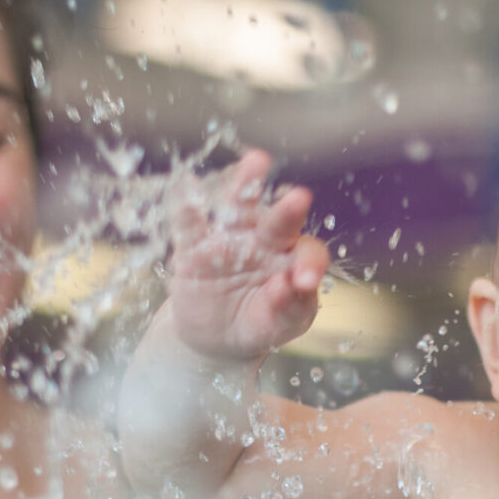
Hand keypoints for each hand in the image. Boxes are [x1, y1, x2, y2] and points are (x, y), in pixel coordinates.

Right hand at [167, 149, 327, 363]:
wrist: (214, 337)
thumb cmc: (257, 323)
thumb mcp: (279, 325)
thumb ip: (291, 307)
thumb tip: (290, 286)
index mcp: (292, 260)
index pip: (308, 254)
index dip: (309, 264)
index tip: (305, 281)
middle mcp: (265, 240)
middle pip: (279, 221)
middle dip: (287, 210)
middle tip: (298, 199)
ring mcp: (229, 238)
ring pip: (239, 207)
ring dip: (246, 184)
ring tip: (257, 162)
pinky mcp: (195, 246)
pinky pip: (191, 224)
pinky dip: (188, 205)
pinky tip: (190, 186)